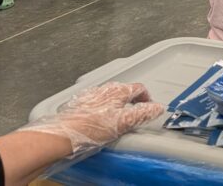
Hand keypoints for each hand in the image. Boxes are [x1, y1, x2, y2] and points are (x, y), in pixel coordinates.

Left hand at [22, 82, 162, 156]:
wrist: (63, 134)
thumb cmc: (93, 128)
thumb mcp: (123, 123)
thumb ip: (142, 114)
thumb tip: (159, 108)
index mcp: (118, 90)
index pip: (139, 88)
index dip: (147, 98)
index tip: (148, 107)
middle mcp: (105, 88)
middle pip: (125, 90)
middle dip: (132, 100)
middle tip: (134, 113)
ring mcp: (92, 94)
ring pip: (110, 95)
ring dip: (117, 104)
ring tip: (117, 118)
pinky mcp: (80, 103)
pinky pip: (97, 101)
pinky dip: (103, 108)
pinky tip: (99, 120)